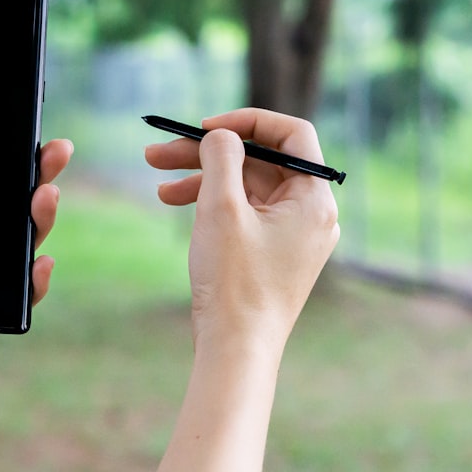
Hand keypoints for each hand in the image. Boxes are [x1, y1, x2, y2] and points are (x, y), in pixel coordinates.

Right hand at [144, 108, 338, 357]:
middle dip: (207, 154)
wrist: (235, 350)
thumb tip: (221, 135)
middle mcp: (312, 214)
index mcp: (314, 199)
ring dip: (202, 179)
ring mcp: (293, 235)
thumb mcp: (221, 208)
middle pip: (260, 162)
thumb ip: (221, 157)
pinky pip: (245, 213)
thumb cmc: (233, 282)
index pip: (291, 135)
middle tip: (159, 152)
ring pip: (246, 188)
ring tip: (157, 182)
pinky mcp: (272, 253)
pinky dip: (212, 204)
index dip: (247, 122)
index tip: (206, 127)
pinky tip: (174, 202)